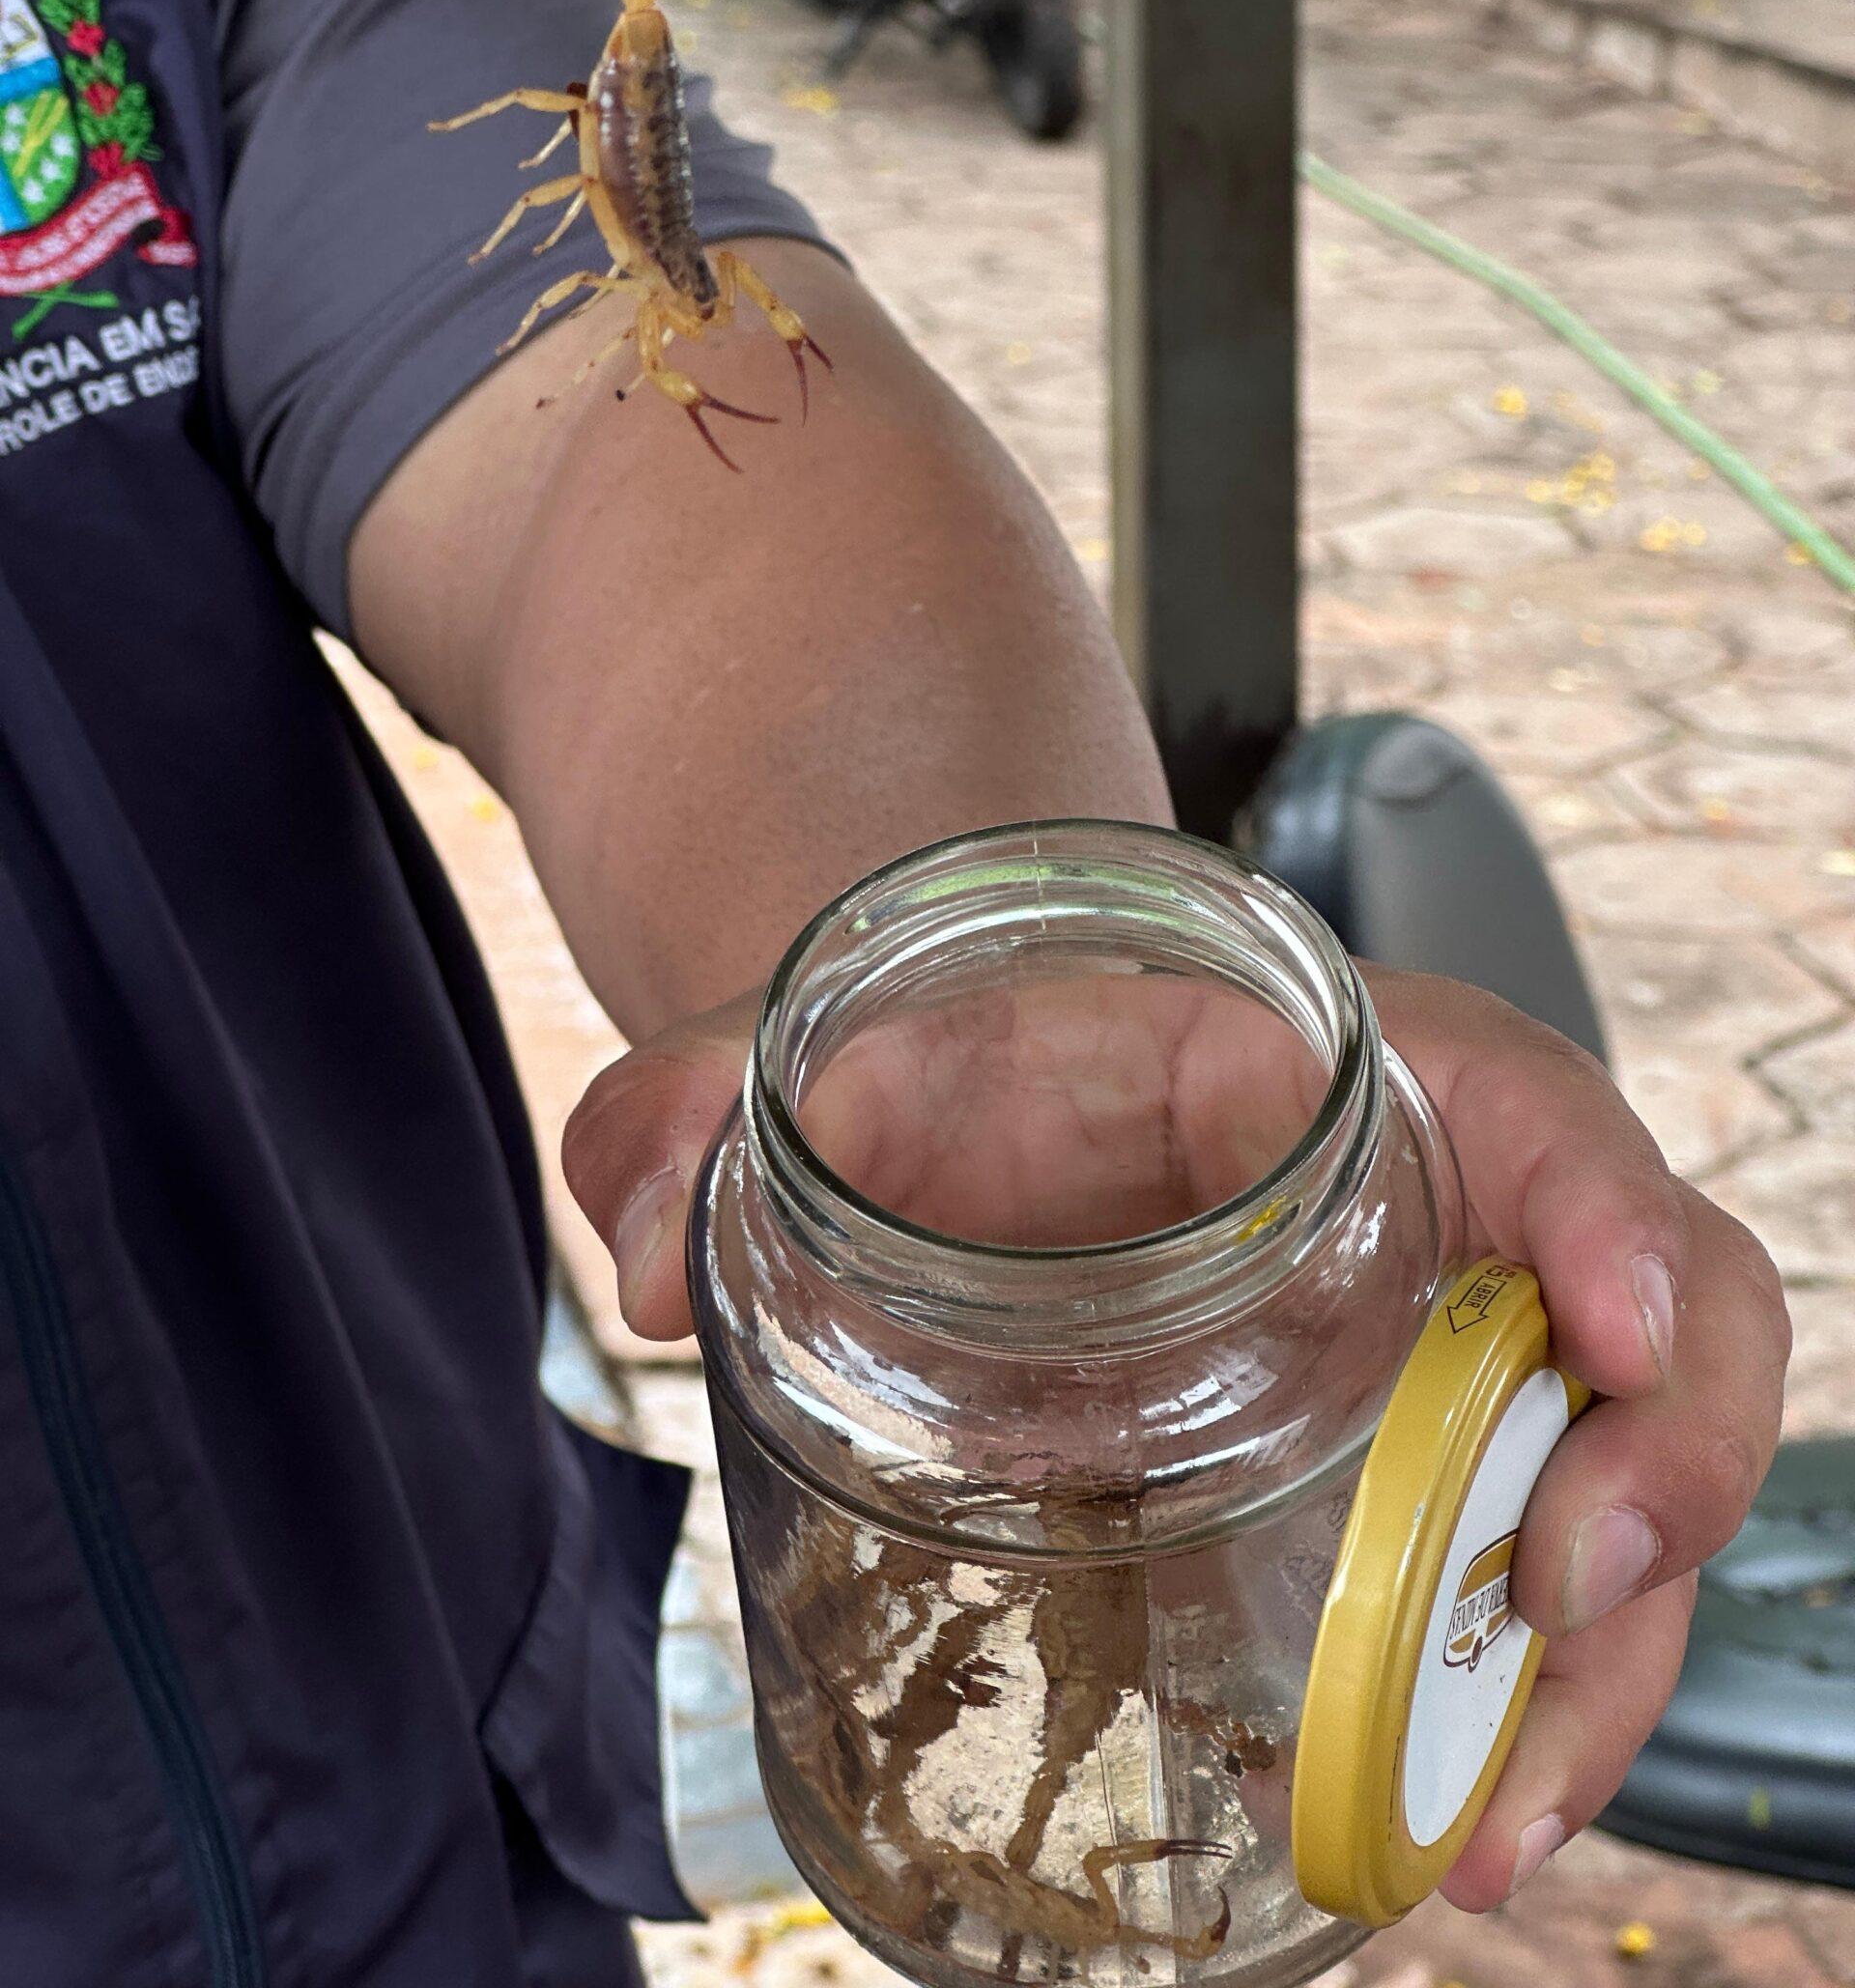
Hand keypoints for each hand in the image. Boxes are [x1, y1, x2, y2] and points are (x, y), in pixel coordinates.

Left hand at [563, 963, 1788, 1909]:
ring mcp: (1441, 1355)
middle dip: (1667, 1467)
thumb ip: (695, 1107)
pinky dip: (1521, 1714)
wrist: (967, 1117)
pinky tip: (1438, 1823)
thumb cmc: (934, 1066)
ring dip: (1600, 1666)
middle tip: (1566, 1594)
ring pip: (1620, 1493)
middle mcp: (1439, 1212)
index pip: (1539, 1105)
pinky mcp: (1406, 1474)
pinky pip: (1529, 1592)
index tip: (1614, 1326)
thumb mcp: (813, 1053)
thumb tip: (635, 1250)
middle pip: (1660, 1321)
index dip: (1618, 1214)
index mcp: (1337, 1063)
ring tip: (1490, 1821)